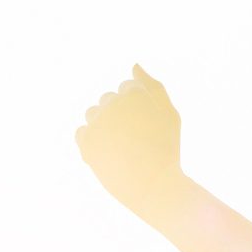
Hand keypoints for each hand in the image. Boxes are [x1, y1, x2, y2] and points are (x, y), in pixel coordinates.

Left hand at [76, 63, 183, 219]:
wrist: (154, 186)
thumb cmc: (166, 149)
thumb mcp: (169, 114)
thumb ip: (153, 87)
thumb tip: (134, 66)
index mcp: (134, 93)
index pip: (126, 89)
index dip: (137, 110)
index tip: (145, 127)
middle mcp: (113, 102)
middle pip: (108, 99)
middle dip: (119, 115)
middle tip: (135, 140)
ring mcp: (97, 122)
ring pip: (93, 114)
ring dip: (103, 125)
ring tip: (121, 146)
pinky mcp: (86, 142)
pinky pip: (82, 133)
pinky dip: (92, 142)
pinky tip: (109, 153)